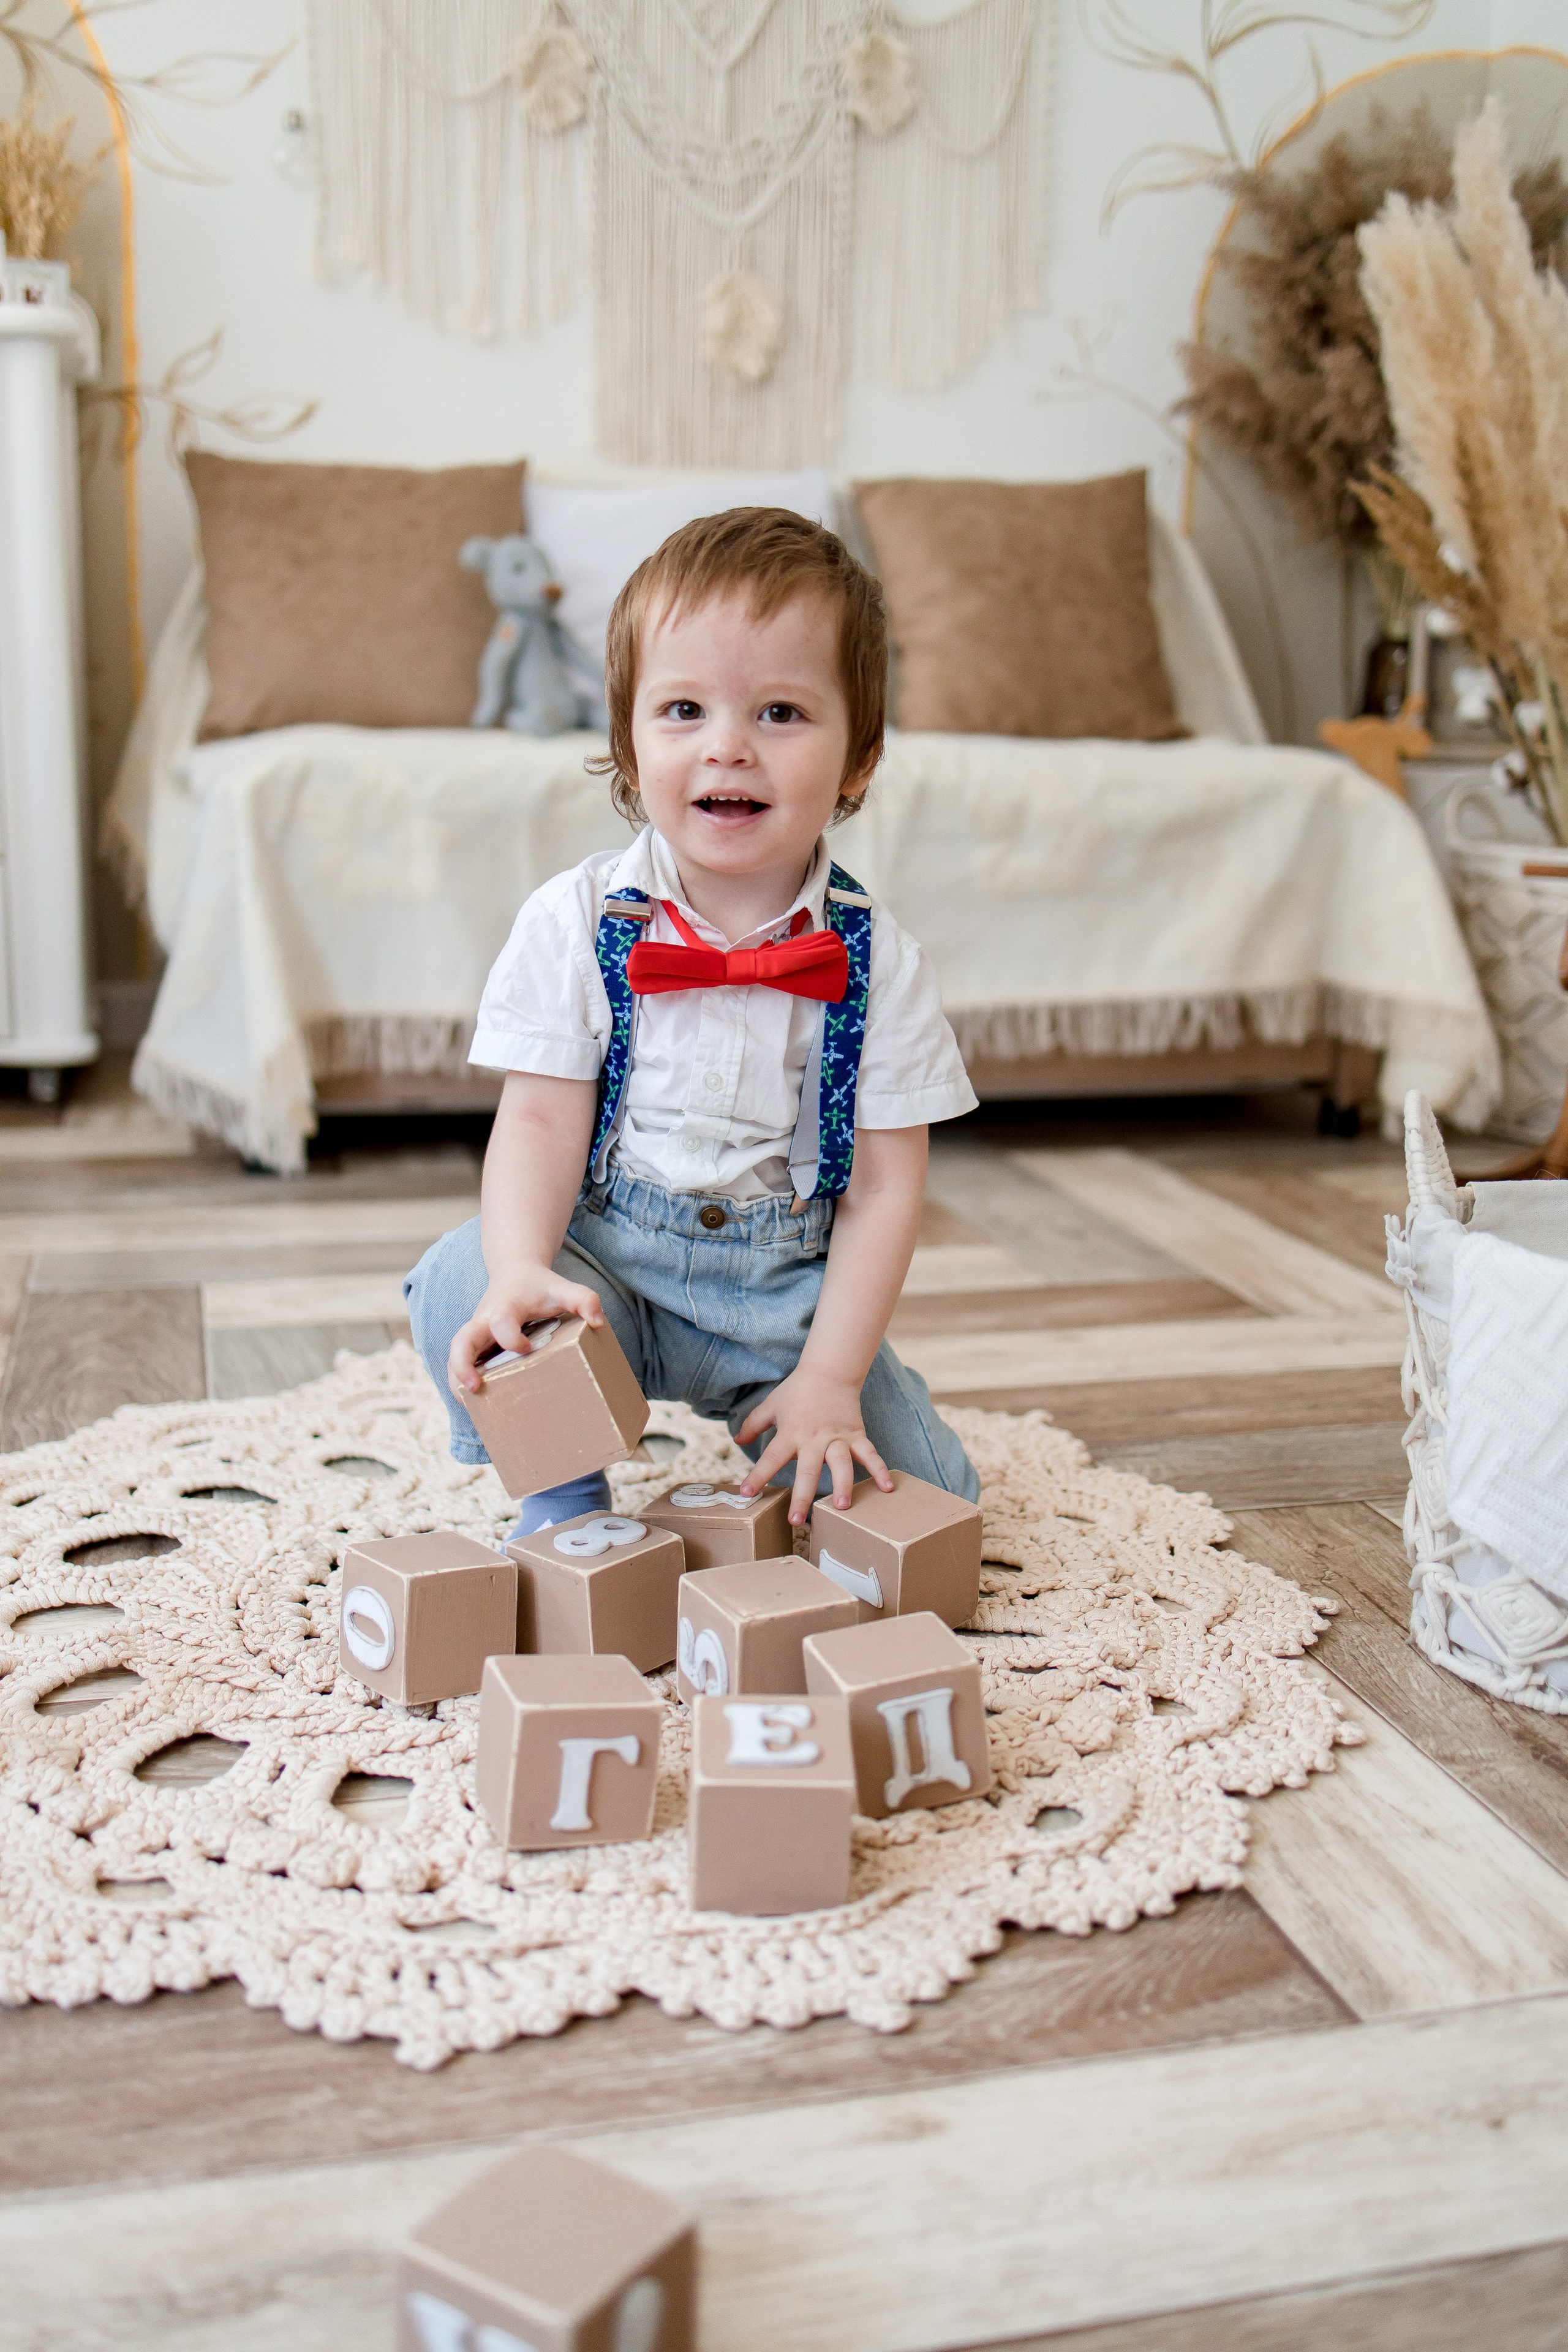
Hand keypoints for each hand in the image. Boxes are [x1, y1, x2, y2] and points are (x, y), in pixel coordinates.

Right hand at [448, 1264, 603, 1399]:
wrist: (515, 1273)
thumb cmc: (541, 1287)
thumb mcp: (564, 1288)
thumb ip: (584, 1300)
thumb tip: (598, 1323)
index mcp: (507, 1307)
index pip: (502, 1321)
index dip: (511, 1338)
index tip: (527, 1348)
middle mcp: (485, 1320)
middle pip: (461, 1340)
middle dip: (463, 1364)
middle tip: (475, 1388)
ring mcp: (477, 1333)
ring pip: (455, 1355)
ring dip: (457, 1380)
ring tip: (471, 1406)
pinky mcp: (475, 1343)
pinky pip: (461, 1362)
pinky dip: (462, 1381)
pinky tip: (477, 1403)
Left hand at [736, 1366, 894, 1526]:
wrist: (829, 1370)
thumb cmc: (797, 1390)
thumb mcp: (771, 1406)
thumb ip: (753, 1424)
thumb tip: (736, 1440)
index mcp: (790, 1433)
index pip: (771, 1458)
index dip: (758, 1475)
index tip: (746, 1492)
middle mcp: (814, 1439)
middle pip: (808, 1470)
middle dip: (803, 1496)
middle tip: (797, 1520)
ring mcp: (837, 1438)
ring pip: (841, 1464)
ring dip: (842, 1485)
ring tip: (842, 1506)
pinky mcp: (856, 1435)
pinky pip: (869, 1454)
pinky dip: (879, 1470)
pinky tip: (887, 1487)